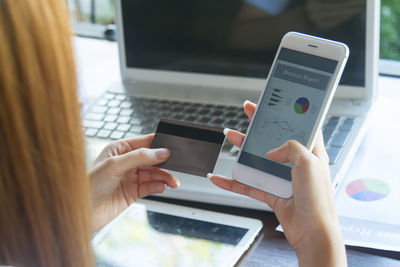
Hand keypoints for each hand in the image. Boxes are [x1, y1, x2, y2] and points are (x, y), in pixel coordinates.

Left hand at [89, 134, 179, 231]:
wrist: (82, 212)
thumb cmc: (89, 185)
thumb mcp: (115, 165)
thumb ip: (140, 157)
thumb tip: (160, 152)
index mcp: (119, 149)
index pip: (144, 142)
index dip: (158, 144)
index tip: (171, 147)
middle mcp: (126, 162)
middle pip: (151, 159)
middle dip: (164, 163)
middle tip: (176, 166)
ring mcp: (130, 177)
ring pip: (153, 173)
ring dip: (164, 177)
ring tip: (173, 182)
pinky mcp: (133, 192)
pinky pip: (150, 186)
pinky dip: (158, 186)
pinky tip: (162, 187)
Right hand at [208, 101, 345, 266]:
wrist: (313, 233)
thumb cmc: (318, 200)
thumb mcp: (308, 163)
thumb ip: (290, 148)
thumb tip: (271, 151)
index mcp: (311, 153)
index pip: (298, 127)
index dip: (286, 113)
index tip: (273, 103)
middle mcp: (297, 165)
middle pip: (273, 140)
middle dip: (259, 125)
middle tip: (248, 111)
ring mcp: (283, 180)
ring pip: (258, 160)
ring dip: (242, 150)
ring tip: (230, 136)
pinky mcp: (272, 195)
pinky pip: (249, 186)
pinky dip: (233, 183)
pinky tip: (220, 178)